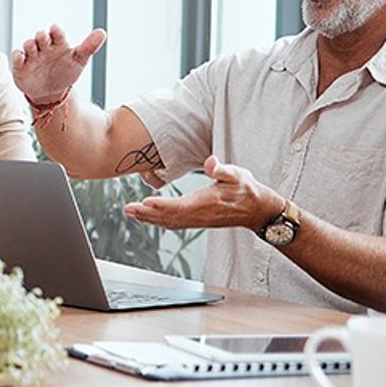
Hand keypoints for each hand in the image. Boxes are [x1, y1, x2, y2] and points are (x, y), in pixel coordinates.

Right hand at [11, 25, 107, 106]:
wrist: (52, 93)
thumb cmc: (65, 73)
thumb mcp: (79, 61)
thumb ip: (89, 47)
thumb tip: (102, 32)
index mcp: (58, 43)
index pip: (57, 33)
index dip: (56, 30)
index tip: (56, 30)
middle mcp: (44, 47)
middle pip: (40, 37)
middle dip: (41, 36)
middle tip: (44, 38)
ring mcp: (31, 56)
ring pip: (28, 45)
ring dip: (29, 44)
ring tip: (32, 46)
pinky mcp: (20, 66)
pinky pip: (16, 57)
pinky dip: (17, 56)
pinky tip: (21, 58)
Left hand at [123, 156, 282, 231]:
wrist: (257, 210)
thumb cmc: (246, 190)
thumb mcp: (237, 175)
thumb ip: (222, 169)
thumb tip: (211, 162)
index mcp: (206, 203)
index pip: (180, 206)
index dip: (162, 205)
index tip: (145, 202)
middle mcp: (199, 215)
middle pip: (168, 217)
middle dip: (147, 214)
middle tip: (128, 209)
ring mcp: (197, 221)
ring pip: (169, 222)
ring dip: (149, 219)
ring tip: (131, 213)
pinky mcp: (197, 222)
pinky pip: (174, 224)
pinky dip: (159, 221)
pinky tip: (148, 218)